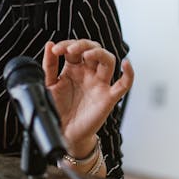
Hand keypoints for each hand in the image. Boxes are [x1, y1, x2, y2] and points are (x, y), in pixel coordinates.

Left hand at [42, 39, 133, 157]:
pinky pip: (123, 85)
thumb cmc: (58, 109)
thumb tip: (49, 44)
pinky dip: (129, 74)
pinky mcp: (108, 98)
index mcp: (73, 69)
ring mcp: (99, 84)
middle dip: (82, 44)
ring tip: (87, 54)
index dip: (66, 45)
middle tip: (69, 49)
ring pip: (108, 60)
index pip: (75, 48)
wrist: (64, 133)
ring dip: (99, 53)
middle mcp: (88, 74)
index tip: (55, 50)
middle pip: (93, 49)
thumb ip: (49, 65)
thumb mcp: (49, 85)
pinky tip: (126, 64)